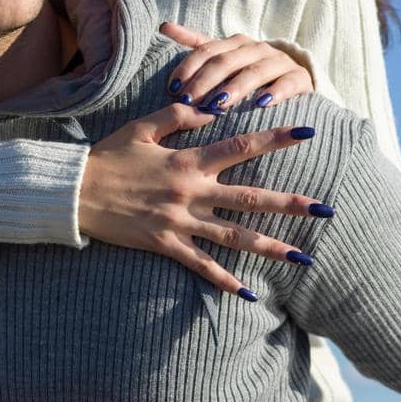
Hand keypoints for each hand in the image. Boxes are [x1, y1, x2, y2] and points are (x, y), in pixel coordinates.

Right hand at [78, 102, 328, 296]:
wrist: (74, 192)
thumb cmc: (107, 157)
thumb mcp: (142, 128)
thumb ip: (180, 117)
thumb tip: (213, 108)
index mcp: (188, 161)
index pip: (240, 146)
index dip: (274, 138)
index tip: (307, 134)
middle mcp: (190, 192)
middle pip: (250, 198)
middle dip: (290, 203)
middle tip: (326, 208)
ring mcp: (179, 221)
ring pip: (235, 236)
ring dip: (271, 246)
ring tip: (303, 256)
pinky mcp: (165, 245)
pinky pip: (201, 265)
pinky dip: (225, 280)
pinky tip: (249, 293)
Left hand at [159, 21, 314, 112]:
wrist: (294, 81)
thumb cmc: (249, 71)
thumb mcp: (223, 57)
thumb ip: (195, 43)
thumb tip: (163, 25)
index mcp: (234, 43)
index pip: (206, 50)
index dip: (188, 68)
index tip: (172, 88)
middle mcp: (256, 48)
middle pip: (226, 62)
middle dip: (205, 82)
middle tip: (189, 102)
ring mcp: (278, 62)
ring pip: (254, 72)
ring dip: (235, 88)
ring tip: (219, 104)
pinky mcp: (299, 78)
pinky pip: (287, 83)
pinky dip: (274, 93)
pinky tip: (261, 104)